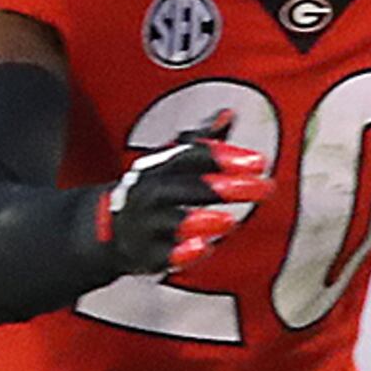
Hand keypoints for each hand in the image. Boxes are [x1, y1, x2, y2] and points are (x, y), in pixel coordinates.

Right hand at [99, 116, 270, 277]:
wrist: (108, 229)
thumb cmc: (152, 192)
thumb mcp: (170, 163)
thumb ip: (202, 143)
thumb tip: (227, 114)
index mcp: (160, 167)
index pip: (191, 156)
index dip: (224, 157)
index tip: (259, 162)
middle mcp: (151, 193)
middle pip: (186, 188)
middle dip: (223, 187)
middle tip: (262, 187)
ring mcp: (147, 225)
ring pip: (173, 222)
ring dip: (200, 221)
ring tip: (229, 221)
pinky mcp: (147, 256)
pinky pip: (164, 256)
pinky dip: (182, 253)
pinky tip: (202, 248)